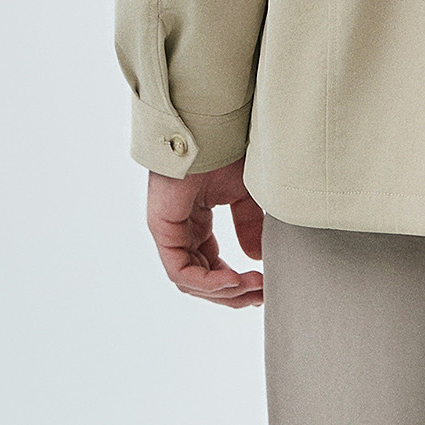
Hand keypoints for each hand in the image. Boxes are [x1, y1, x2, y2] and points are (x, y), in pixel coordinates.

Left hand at [146, 157, 265, 307]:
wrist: (212, 128)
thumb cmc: (226, 150)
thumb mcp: (245, 193)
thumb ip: (249, 225)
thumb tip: (256, 259)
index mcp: (196, 220)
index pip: (211, 265)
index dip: (236, 282)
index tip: (263, 287)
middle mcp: (181, 229)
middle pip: (201, 278)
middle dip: (232, 293)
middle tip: (260, 296)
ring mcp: (169, 230)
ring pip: (190, 280)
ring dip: (223, 290)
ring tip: (252, 287)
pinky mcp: (162, 229)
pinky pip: (180, 270)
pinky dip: (206, 282)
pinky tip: (232, 280)